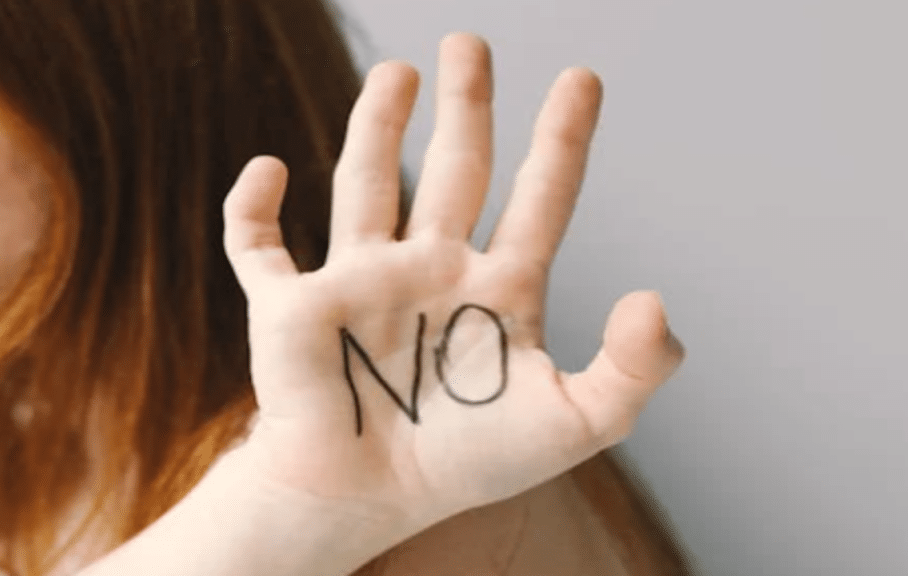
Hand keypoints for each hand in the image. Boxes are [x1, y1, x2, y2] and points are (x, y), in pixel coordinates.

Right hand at [221, 32, 684, 527]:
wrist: (368, 504)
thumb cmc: (467, 466)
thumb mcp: (574, 425)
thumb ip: (633, 371)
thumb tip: (656, 301)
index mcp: (497, 290)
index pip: (540, 197)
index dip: (563, 138)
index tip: (582, 77)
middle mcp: (432, 270)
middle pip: (454, 168)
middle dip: (466, 106)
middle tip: (469, 43)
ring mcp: (360, 282)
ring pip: (364, 182)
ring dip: (374, 124)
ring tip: (398, 72)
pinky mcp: (289, 306)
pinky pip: (255, 245)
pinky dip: (251, 208)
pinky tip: (268, 169)